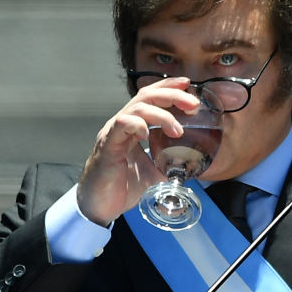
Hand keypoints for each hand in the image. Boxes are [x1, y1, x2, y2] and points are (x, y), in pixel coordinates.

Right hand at [77, 78, 199, 225]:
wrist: (99, 206)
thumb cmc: (121, 187)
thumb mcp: (153, 172)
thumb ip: (169, 163)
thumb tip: (191, 163)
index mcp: (132, 127)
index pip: (150, 97)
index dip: (168, 86)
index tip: (187, 84)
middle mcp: (122, 125)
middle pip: (146, 96)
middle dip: (171, 95)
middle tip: (193, 104)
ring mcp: (113, 133)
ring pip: (136, 108)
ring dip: (161, 114)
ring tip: (177, 130)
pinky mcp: (107, 145)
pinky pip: (121, 125)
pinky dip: (137, 125)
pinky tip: (147, 133)